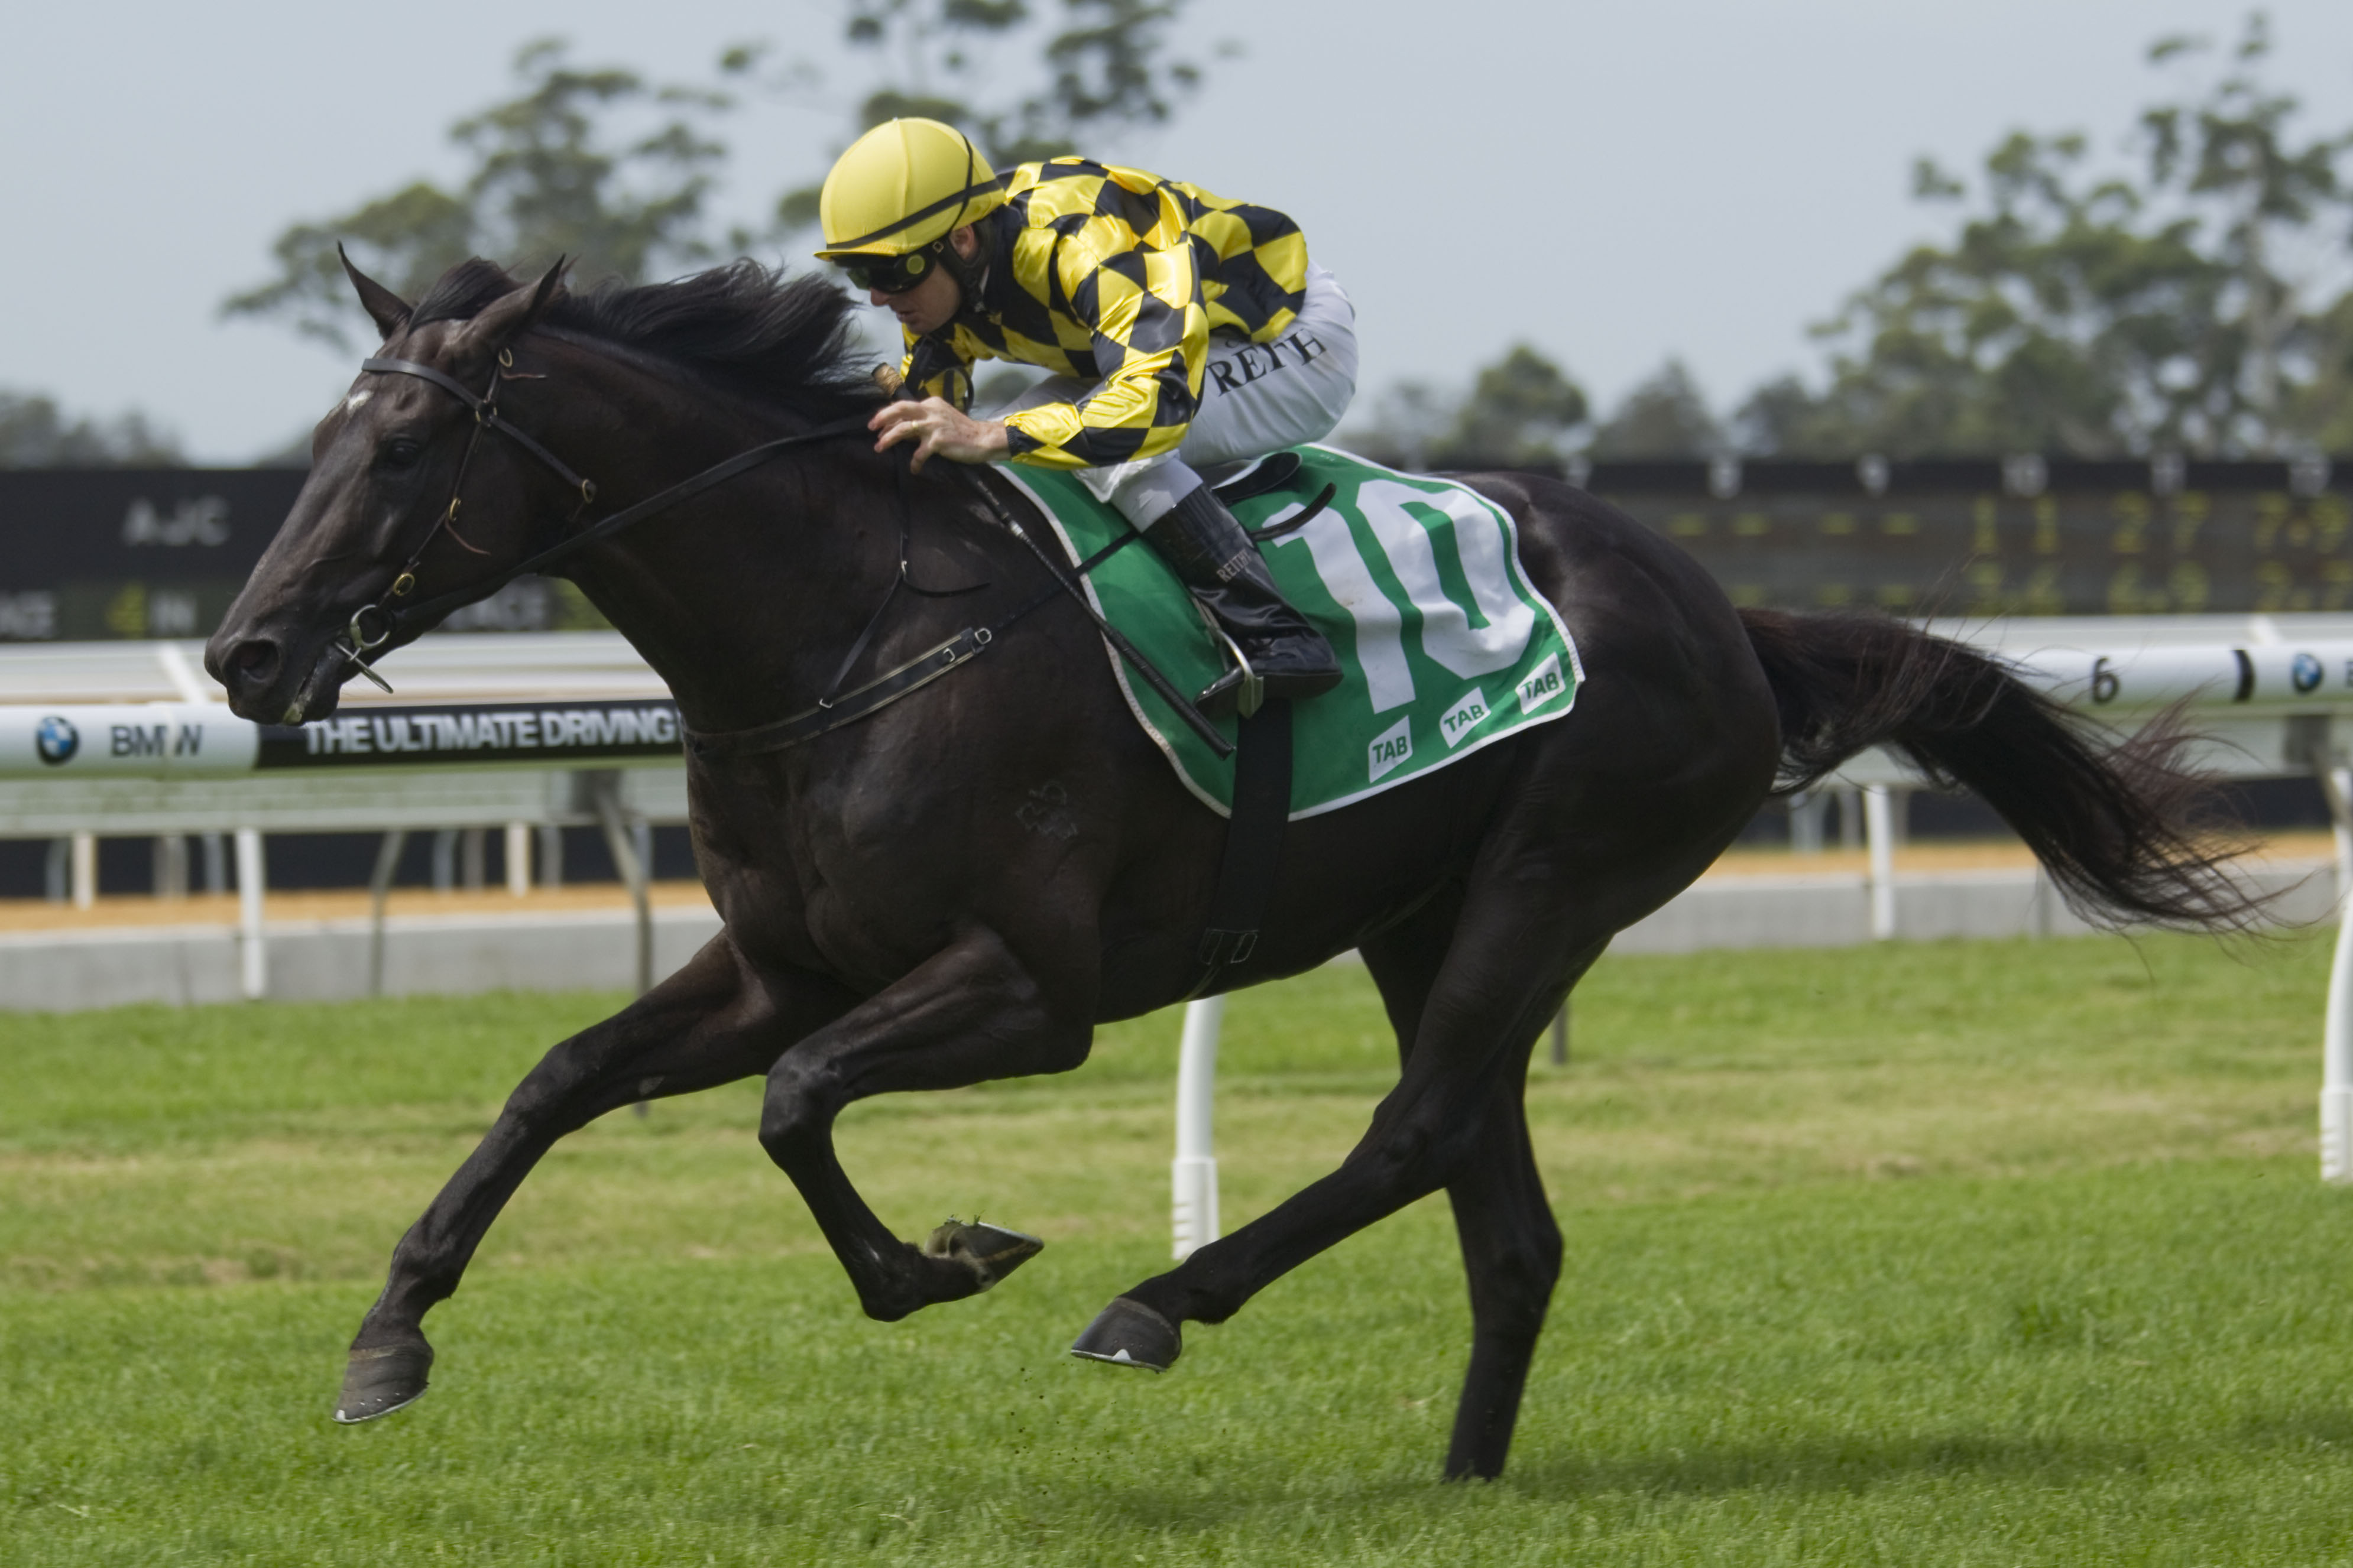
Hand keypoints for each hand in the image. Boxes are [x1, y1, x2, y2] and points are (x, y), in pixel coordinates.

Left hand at [869, 397, 1008, 471]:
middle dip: (882, 418)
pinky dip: (915, 462)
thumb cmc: (963, 432)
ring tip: (879, 447)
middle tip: (871, 428)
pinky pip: (919, 453)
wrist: (983, 439)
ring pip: (903, 428)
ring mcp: (934, 425)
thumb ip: (924, 421)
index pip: (904, 406)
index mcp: (931, 403)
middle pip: (900, 409)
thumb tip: (903, 430)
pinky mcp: (938, 441)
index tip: (878, 426)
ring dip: (888, 438)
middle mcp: (931, 411)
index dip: (888, 416)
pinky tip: (914, 469)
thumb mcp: (942, 420)